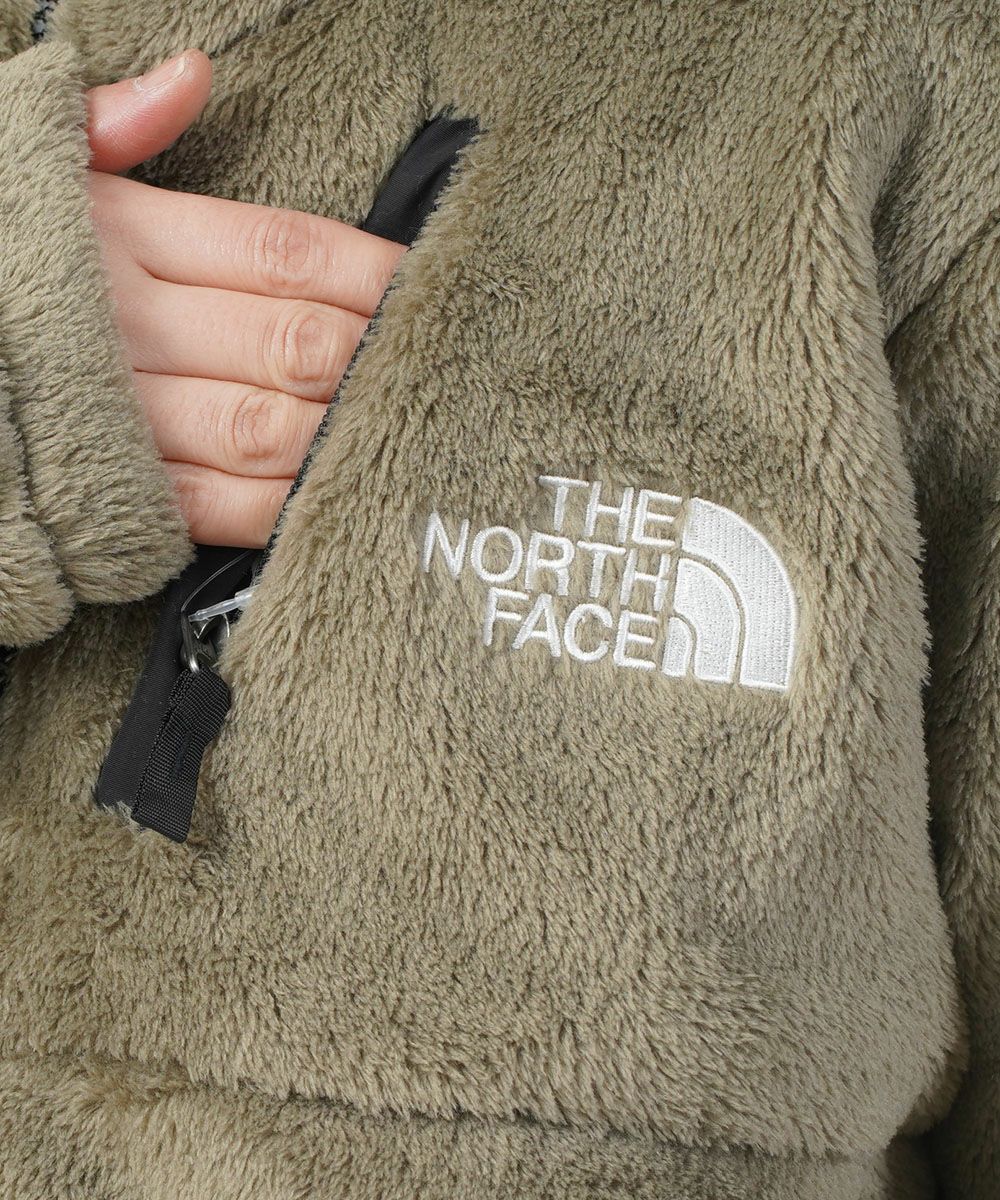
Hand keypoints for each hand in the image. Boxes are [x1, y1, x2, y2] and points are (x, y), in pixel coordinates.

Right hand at [86, 52, 404, 546]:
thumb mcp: (22, 169)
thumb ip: (109, 126)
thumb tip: (191, 77)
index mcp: (122, 237)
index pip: (282, 250)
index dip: (369, 271)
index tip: (430, 286)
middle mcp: (129, 326)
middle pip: (292, 341)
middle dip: (375, 357)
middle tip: (446, 367)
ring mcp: (120, 417)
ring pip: (266, 427)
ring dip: (347, 432)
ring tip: (416, 430)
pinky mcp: (109, 494)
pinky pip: (213, 504)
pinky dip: (282, 506)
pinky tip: (337, 498)